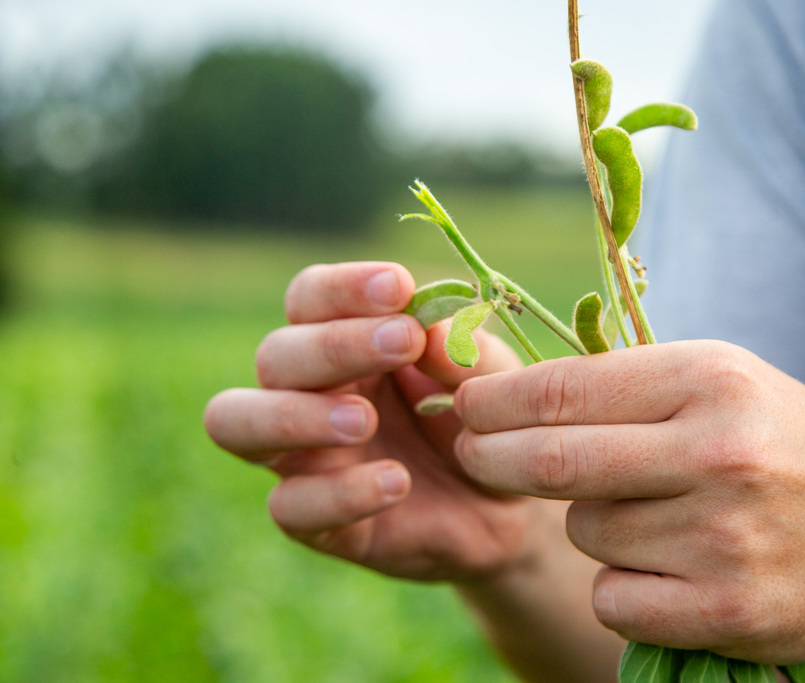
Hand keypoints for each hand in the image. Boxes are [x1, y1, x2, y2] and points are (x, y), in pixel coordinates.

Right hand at [204, 261, 556, 582]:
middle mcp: (306, 392)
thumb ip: (461, 351)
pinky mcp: (315, 520)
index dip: (342, 289)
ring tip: (363, 419)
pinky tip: (395, 480)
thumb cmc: (481, 420)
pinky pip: (290, 506)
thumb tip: (430, 329)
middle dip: (334, 345)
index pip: (309, 299)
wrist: (506, 506)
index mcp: (342, 341)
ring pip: (235, 423)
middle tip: (404, 342)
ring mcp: (301, 456)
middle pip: (275, 355)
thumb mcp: (489, 377)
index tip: (397, 287)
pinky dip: (339, 492)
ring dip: (293, 414)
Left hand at [454, 340, 804, 662]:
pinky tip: (667, 568)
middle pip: (554, 463)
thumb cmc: (778, 438)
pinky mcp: (732, 609)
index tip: (465, 406)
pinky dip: (620, 585)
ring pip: (585, 534)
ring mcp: (727, 538)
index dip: (495, 401)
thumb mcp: (715, 381)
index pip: (564, 390)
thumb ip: (620, 386)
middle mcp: (720, 454)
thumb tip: (499, 394)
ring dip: (590, 524)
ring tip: (650, 514)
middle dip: (492, 457)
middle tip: (473, 453)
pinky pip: (614, 599)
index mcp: (710, 381)